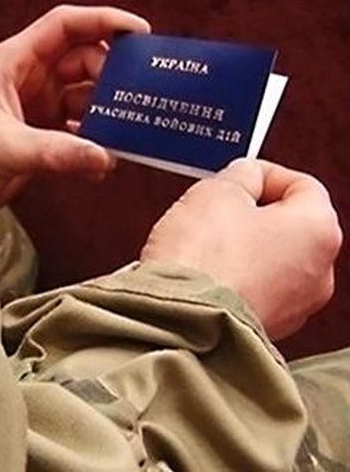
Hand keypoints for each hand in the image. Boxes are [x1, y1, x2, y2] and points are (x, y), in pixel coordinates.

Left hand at [0, 5, 149, 215]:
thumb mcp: (5, 148)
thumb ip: (55, 152)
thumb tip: (105, 158)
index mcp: (13, 63)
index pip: (64, 25)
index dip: (102, 21)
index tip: (139, 32)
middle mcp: (28, 79)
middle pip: (83, 60)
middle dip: (110, 75)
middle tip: (134, 98)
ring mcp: (35, 106)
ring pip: (84, 96)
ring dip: (105, 113)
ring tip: (126, 132)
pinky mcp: (39, 135)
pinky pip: (77, 130)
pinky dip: (92, 142)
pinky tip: (103, 161)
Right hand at [141, 159, 342, 339]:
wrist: (181, 319)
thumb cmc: (203, 262)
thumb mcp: (216, 191)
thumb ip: (239, 175)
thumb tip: (244, 178)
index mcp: (320, 230)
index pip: (301, 184)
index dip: (263, 174)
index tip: (237, 175)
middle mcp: (320, 272)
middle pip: (288, 226)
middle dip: (250, 215)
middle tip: (215, 210)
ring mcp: (296, 306)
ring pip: (270, 261)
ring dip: (240, 249)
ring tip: (203, 246)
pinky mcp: (267, 327)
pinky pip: (253, 290)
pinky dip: (232, 280)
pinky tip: (204, 275)